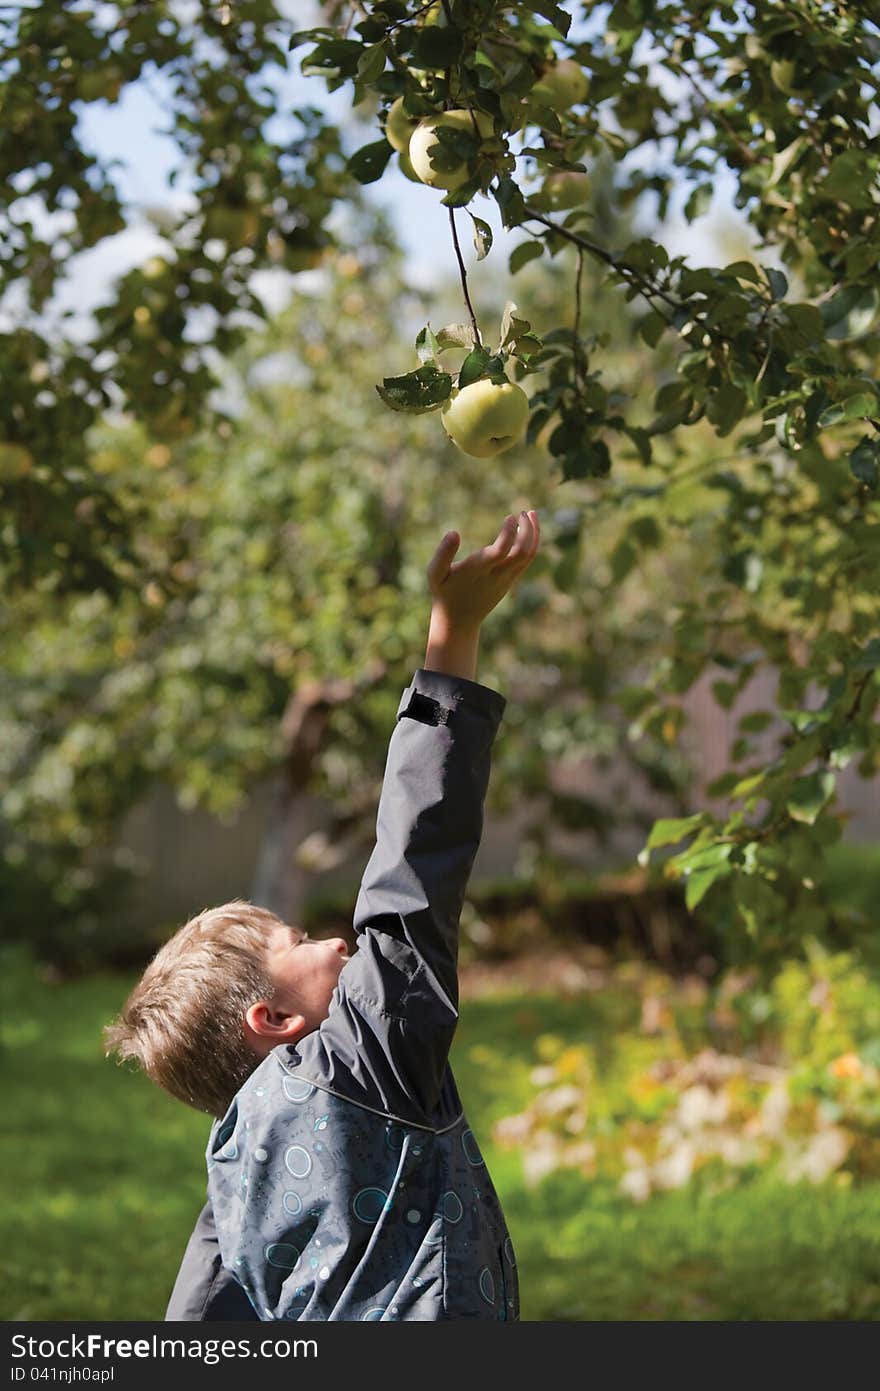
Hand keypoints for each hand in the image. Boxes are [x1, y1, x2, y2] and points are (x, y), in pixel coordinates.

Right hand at [426, 510, 540, 631]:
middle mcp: (497, 575)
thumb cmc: (445, 593)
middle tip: (523, 511)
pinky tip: (527, 529)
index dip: (509, 533)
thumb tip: (453, 532)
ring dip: (534, 534)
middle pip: (523, 552)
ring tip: (531, 513)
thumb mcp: (435, 575)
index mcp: (478, 571)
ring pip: (529, 556)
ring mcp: (507, 579)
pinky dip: (532, 542)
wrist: (459, 621)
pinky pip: (527, 560)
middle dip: (528, 530)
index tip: (510, 516)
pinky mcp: (510, 580)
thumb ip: (443, 553)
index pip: (501, 551)